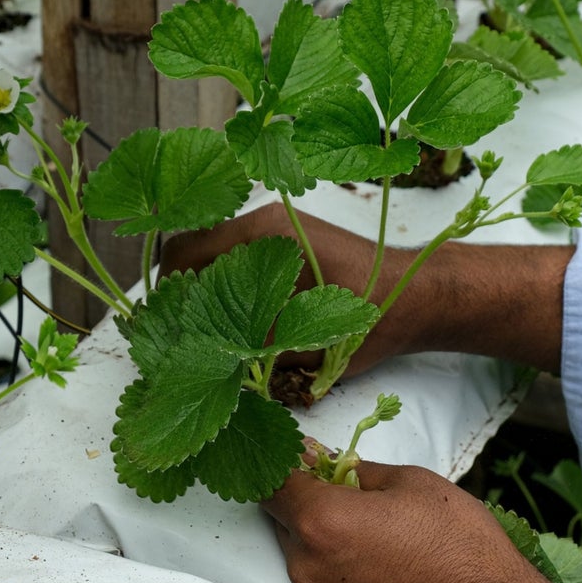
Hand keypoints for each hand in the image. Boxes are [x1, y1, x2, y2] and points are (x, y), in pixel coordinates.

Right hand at [160, 201, 421, 376]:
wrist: (419, 295)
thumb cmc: (368, 318)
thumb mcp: (301, 344)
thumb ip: (245, 346)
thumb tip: (199, 358)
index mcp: (260, 239)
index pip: (182, 253)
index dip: (165, 294)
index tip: (162, 329)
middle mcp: (263, 224)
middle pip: (194, 251)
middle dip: (181, 292)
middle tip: (180, 335)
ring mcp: (277, 229)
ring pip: (218, 256)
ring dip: (207, 290)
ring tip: (209, 332)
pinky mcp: (291, 242)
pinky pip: (244, 260)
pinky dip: (232, 286)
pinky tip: (242, 321)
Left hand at [263, 459, 532, 582]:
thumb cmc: (461, 546)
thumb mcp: (414, 484)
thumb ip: (360, 471)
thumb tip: (334, 463)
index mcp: (321, 522)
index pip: (272, 484)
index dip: (286, 465)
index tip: (306, 459)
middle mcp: (308, 568)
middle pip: (285, 523)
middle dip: (309, 504)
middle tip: (353, 495)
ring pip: (305, 560)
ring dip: (326, 543)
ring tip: (377, 538)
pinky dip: (342, 578)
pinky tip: (384, 572)